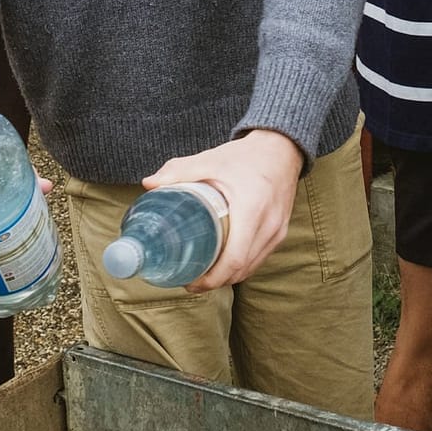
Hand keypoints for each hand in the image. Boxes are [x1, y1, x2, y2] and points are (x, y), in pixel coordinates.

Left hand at [143, 129, 302, 292]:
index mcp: (251, 209)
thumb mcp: (211, 160)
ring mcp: (278, 231)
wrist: (282, 148)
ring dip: (228, 277)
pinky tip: (224, 265)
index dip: (211, 278)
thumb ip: (179, 170)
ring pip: (251, 267)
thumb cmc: (246, 155)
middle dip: (215, 281)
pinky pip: (259, 258)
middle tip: (190, 281)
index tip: (190, 282)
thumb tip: (148, 184)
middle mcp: (268, 225)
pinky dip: (241, 266)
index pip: (234, 259)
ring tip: (203, 275)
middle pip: (241, 269)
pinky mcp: (281, 232)